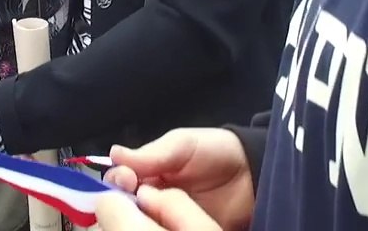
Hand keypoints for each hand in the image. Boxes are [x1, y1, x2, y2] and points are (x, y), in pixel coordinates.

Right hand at [103, 129, 253, 230]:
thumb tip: (114, 154)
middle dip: (126, 204)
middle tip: (141, 199)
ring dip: (142, 221)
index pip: (119, 182)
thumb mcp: (183, 145)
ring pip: (143, 224)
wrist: (253, 174)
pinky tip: (165, 227)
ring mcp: (166, 220)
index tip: (126, 180)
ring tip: (156, 215)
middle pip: (126, 207)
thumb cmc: (215, 152)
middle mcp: (150, 200)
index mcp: (145, 175)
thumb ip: (152, 153)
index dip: (118, 182)